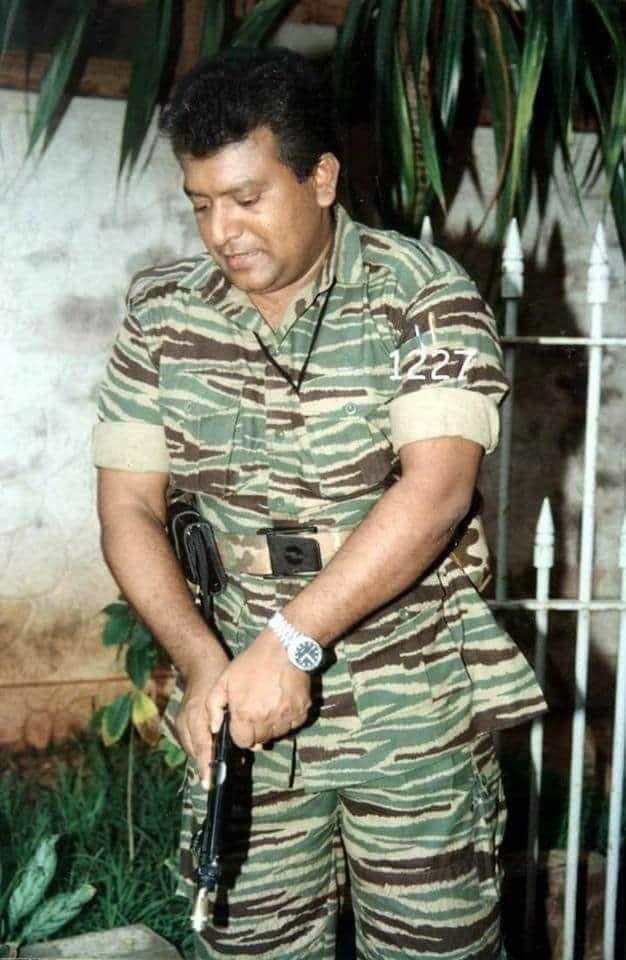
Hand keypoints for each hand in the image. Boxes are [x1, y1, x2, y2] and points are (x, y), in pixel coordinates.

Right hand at [175, 649, 229, 787]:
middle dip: (206, 766)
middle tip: (216, 780)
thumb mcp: (230, 699)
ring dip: (204, 759)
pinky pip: (190, 742)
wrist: (201, 666)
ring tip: (216, 771)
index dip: (207, 765)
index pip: (203, 747)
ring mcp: (181, 723)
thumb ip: (237, 723)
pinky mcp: (180, 723)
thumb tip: (253, 745)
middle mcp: (187, 721)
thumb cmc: (220, 679)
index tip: (210, 782)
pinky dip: (200, 750)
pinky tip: (211, 755)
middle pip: (195, 752)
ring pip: (192, 749)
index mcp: (198, 716)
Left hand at [207, 628, 311, 748]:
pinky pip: (293, 725)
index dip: (241, 734)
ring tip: (270, 705)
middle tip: (256, 711)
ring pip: (277, 734)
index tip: (242, 723)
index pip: (243, 742)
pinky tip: (282, 703)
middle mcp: (267, 719)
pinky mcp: (301, 711)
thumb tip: (214, 729)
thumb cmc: (252, 663)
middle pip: (261, 740)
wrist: (283, 648)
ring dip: (272, 726)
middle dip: (256, 731)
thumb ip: (214, 707)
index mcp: (245, 714)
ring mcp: (286, 716)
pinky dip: (287, 719)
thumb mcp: (224, 680)